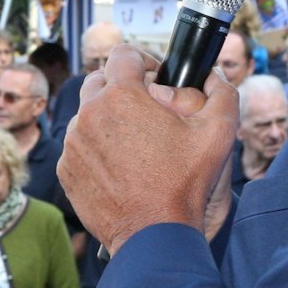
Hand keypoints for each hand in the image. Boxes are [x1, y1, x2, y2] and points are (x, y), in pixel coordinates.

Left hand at [59, 44, 238, 252]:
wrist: (153, 234)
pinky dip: (95, 150)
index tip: (155, 78)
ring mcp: (74, 143)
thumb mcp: (220, 132)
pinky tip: (119, 166)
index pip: (123, 53)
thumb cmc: (186, 183)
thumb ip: (222, 91)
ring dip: (107, 120)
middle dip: (121, 88)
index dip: (143, 60)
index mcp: (122, 96)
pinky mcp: (66, 169)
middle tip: (144, 110)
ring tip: (134, 142)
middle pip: (98, 81)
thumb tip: (213, 73)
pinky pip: (79, 147)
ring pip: (87, 115)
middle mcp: (90, 114)